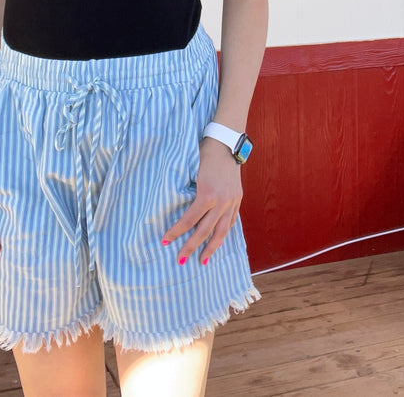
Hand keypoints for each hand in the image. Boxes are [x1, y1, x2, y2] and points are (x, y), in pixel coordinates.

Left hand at [161, 136, 242, 264]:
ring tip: (203, 261)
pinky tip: (218, 241)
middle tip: (181, 260)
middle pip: (205, 231)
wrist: (227, 143)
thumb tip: (174, 206)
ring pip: (222, 231)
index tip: (165, 241)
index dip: (176, 232)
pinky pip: (231, 221)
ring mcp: (231, 202)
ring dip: (212, 248)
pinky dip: (224, 233)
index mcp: (207, 194)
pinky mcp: (238, 199)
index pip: (189, 220)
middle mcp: (221, 202)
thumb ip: (187, 190)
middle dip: (192, 247)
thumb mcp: (191, 171)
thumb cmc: (205, 154)